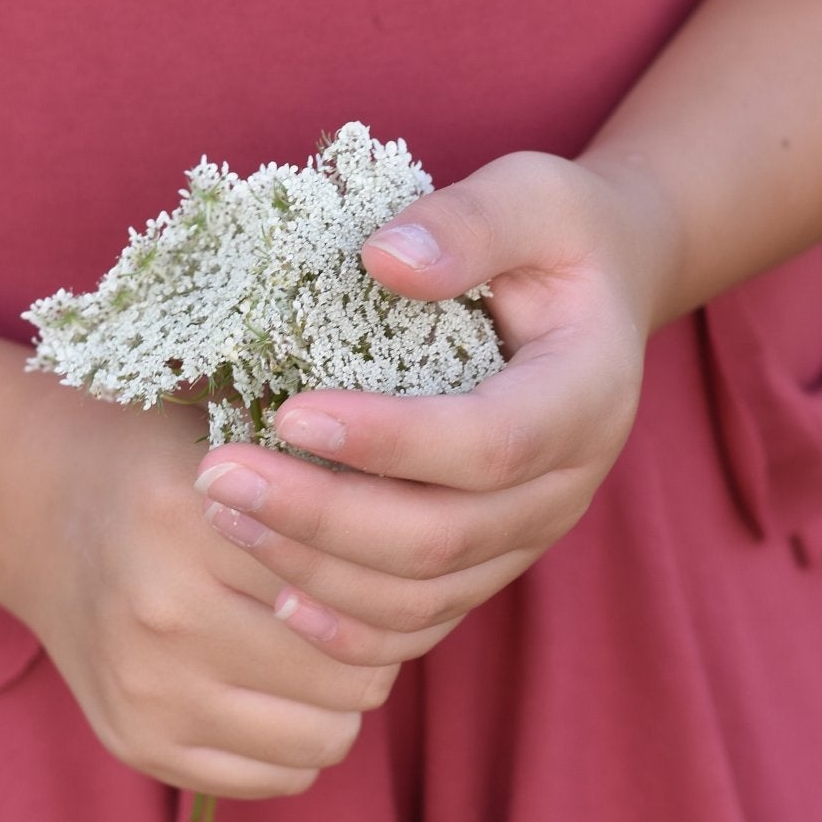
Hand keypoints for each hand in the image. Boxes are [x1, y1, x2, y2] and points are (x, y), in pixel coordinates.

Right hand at [0, 386, 398, 797]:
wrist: (40, 511)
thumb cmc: (167, 456)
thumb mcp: (241, 426)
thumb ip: (328, 466)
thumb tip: (448, 511)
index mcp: (196, 510)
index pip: (357, 579)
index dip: (399, 571)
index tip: (405, 549)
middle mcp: (164, 607)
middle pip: (354, 669)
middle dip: (382, 640)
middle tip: (372, 602)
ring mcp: (145, 687)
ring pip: (326, 735)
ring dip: (342, 694)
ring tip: (325, 641)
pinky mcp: (137, 742)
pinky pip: (278, 775)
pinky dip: (298, 736)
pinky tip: (280, 680)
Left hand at [195, 150, 663, 664]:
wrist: (602, 286)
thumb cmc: (558, 232)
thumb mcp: (532, 196)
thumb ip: (470, 223)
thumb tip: (384, 258)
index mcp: (587, 393)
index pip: (491, 443)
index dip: (390, 441)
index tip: (291, 414)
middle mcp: (567, 483)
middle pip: (444, 537)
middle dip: (323, 517)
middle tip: (219, 476)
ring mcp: (529, 532)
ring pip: (425, 593)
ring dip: (317, 569)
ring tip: (225, 515)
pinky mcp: (493, 557)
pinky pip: (424, 620)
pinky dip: (348, 625)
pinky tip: (275, 595)